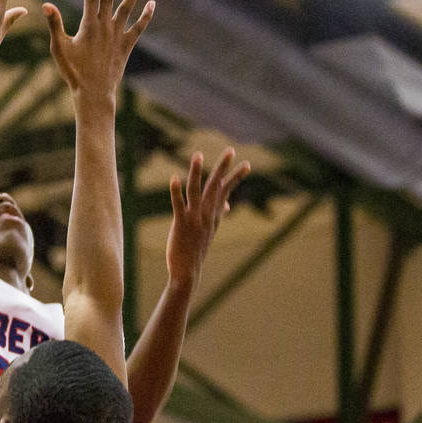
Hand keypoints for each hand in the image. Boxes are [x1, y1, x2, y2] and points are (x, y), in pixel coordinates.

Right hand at [43, 0, 154, 103]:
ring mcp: (117, 36)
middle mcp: (105, 26)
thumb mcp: (59, 48)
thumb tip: (46, 4)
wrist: (93, 93)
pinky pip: (138, 28)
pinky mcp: (126, 46)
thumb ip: (55, 24)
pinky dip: (146, 16)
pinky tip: (152, 4)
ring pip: (127, 9)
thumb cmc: (73, 72)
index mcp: (88, 25)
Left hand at [166, 148, 250, 290]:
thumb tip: (226, 205)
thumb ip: (218, 213)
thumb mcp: (210, 229)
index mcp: (214, 214)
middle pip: (216, 186)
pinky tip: (174, 178)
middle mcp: (207, 214)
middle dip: (223, 167)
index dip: (236, 176)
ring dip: (196, 171)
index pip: (226, 190)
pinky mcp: (181, 224)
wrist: (188, 272)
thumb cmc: (197, 249)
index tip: (247, 163)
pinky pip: (179, 205)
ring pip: (196, 190)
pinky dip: (176, 191)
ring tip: (197, 154)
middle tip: (231, 150)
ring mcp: (195, 218)